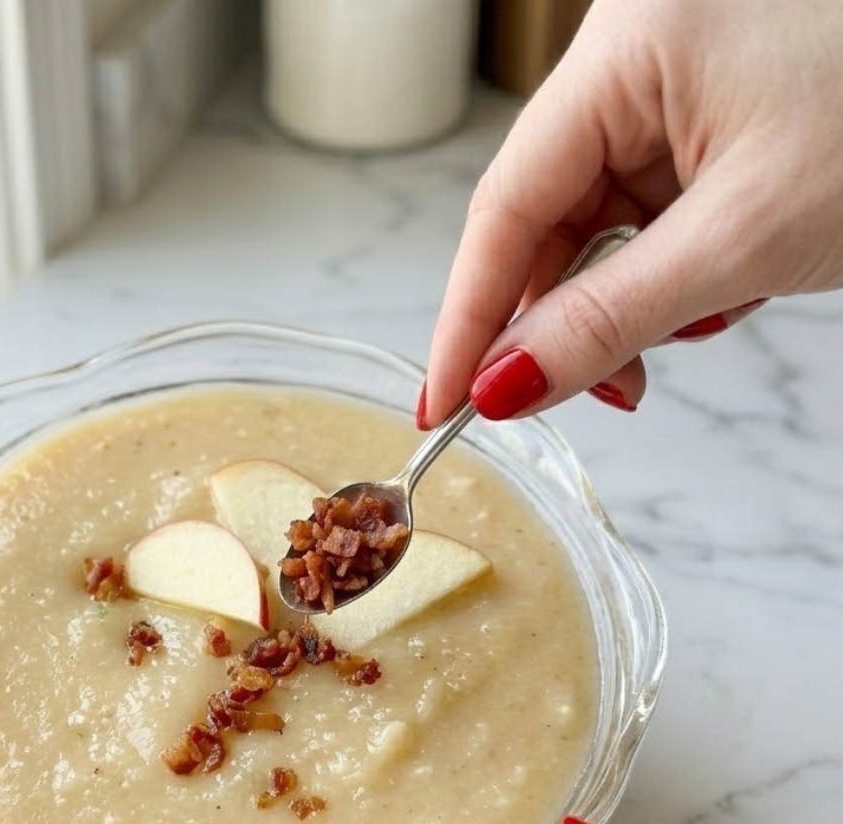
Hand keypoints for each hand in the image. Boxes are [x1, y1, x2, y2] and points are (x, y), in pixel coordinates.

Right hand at [420, 0, 842, 425]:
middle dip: (562, 319)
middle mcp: (631, 60)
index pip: (506, 206)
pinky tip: (715, 291)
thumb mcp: (745, 236)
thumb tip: (506, 386)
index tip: (445, 405)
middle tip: (586, 394)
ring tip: (680, 335)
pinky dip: (668, 273)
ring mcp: (669, 88)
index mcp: (627, 50)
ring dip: (625, 303)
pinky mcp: (705, 119)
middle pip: (546, 221)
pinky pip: (649, 217)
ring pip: (597, 228)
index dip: (468, 318)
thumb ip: (609, 318)